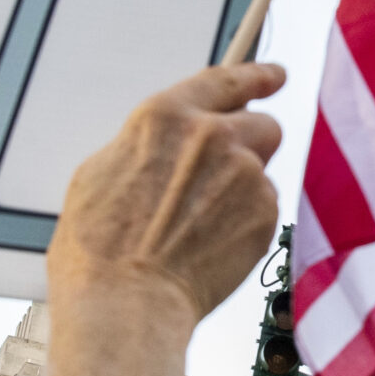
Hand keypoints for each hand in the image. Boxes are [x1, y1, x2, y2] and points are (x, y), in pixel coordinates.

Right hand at [48, 62, 285, 325]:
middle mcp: (212, 135)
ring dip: (242, 192)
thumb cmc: (99, 247)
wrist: (126, 300)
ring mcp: (244, 173)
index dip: (256, 75)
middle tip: (228, 177)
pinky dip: (246, 225)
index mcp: (165, 116)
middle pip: (262, 124)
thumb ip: (150, 145)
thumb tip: (170, 145)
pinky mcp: (264, 213)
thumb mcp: (102, 172)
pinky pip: (263, 210)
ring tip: (200, 229)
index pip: (225, 79)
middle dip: (252, 145)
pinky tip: (210, 248)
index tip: (275, 75)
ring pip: (260, 173)